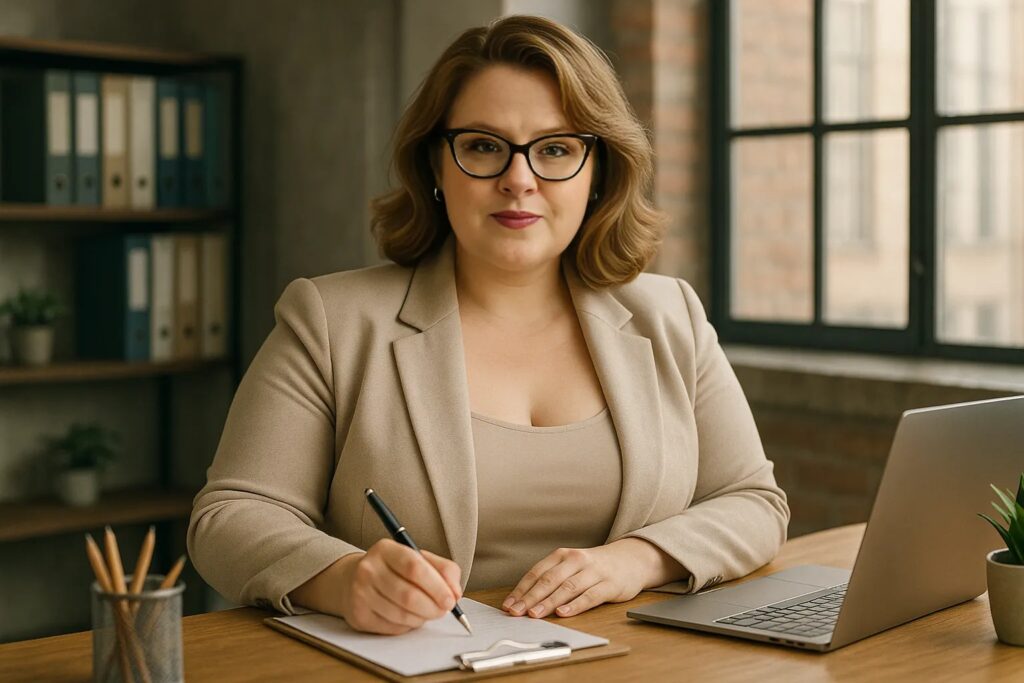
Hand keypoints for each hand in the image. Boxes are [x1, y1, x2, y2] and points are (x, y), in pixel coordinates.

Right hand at [317, 539, 461, 634]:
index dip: (437, 587)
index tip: (451, 599)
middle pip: (408, 595)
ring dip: (422, 618)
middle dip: (433, 607)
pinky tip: (408, 616)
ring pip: (402, 615)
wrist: (352, 580)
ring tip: (426, 612)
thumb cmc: (393, 570)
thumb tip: (455, 593)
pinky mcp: (359, 615)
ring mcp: (360, 593)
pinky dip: (408, 626)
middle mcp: (369, 569)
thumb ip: (443, 570)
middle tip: (444, 610)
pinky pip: (392, 628)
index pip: (414, 568)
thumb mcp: (418, 558)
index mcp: (386, 550)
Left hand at [501, 539, 671, 618]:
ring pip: (567, 588)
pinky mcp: (609, 584)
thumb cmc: (594, 567)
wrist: (630, 560)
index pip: (537, 573)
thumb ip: (551, 579)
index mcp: (563, 555)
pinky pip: (589, 596)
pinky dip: (575, 605)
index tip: (508, 605)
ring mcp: (593, 571)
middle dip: (530, 597)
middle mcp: (576, 560)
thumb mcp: (571, 566)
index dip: (521, 590)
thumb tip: (524, 601)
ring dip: (548, 602)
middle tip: (516, 612)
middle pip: (549, 580)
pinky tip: (563, 613)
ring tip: (534, 614)